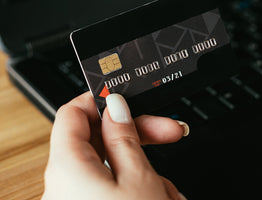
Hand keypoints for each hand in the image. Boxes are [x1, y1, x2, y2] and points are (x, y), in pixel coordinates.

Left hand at [42, 92, 188, 199]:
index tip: (129, 98)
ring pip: (117, 170)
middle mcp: (65, 187)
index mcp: (67, 168)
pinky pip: (116, 193)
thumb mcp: (138, 177)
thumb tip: (115, 107)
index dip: (101, 101)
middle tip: (170, 131)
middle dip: (141, 139)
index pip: (72, 114)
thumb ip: (124, 136)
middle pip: (102, 142)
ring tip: (169, 194)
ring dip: (149, 175)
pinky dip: (141, 193)